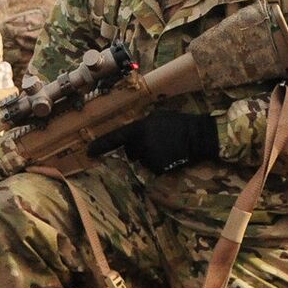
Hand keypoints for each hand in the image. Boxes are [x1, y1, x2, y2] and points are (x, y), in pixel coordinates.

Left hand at [87, 111, 218, 173]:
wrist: (198, 136)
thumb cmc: (179, 123)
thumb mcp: (157, 118)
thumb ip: (142, 126)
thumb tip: (132, 135)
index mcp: (139, 129)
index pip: (115, 138)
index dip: (100, 145)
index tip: (88, 152)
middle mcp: (141, 144)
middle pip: (131, 152)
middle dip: (139, 149)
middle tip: (157, 141)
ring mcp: (149, 158)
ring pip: (143, 161)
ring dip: (150, 156)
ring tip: (167, 147)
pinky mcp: (158, 169)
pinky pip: (153, 168)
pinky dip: (160, 164)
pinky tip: (171, 155)